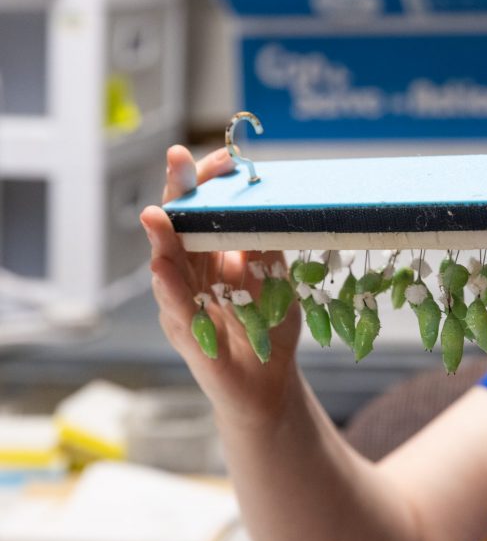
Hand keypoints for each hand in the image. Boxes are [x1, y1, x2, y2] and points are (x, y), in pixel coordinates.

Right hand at [141, 145, 303, 425]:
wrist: (268, 382)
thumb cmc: (268, 327)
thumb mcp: (276, 281)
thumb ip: (265, 249)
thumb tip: (265, 206)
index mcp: (210, 255)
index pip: (202, 210)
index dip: (208, 184)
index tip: (224, 158)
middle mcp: (189, 275)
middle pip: (177, 227)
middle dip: (177, 193)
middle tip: (177, 158)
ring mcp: (182, 304)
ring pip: (168, 266)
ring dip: (162, 239)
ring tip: (157, 213)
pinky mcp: (188, 337)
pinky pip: (177, 309)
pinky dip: (170, 289)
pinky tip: (163, 270)